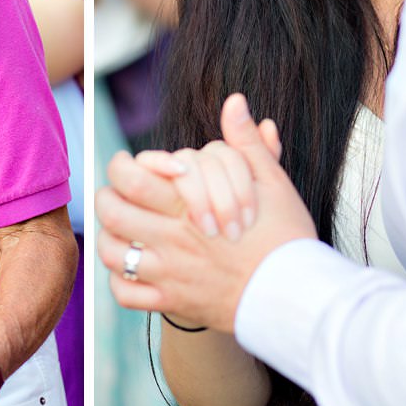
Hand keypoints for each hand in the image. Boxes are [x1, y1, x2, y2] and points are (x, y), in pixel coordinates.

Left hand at [96, 94, 316, 331]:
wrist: (298, 296)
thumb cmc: (286, 237)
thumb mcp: (272, 182)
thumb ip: (246, 143)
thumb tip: (235, 102)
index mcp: (189, 207)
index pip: (132, 178)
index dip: (124, 165)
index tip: (131, 163)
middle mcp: (172, 239)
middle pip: (112, 212)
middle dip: (107, 195)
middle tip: (117, 191)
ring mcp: (169, 274)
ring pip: (112, 253)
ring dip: (108, 236)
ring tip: (120, 226)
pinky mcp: (172, 303)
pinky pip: (126, 295)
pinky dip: (120, 280)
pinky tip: (131, 267)